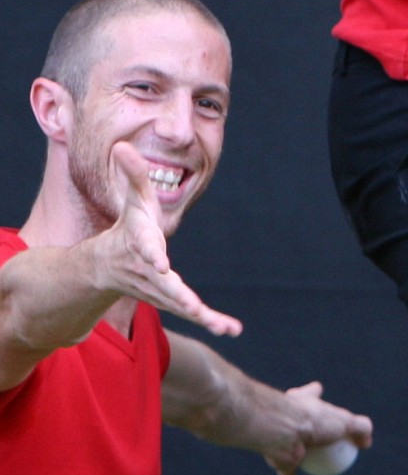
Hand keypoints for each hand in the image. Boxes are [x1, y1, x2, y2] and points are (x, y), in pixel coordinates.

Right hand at [88, 143, 240, 336]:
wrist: (108, 266)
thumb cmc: (129, 226)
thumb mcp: (133, 199)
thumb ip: (132, 174)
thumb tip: (123, 144)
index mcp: (140, 245)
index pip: (145, 249)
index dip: (152, 254)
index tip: (160, 261)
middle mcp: (150, 272)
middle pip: (164, 285)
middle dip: (176, 295)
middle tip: (191, 305)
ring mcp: (160, 289)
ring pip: (180, 305)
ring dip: (202, 316)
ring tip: (225, 327)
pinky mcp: (171, 299)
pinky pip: (192, 313)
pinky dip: (211, 321)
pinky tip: (233, 330)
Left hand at [264, 381, 372, 474]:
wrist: (281, 434)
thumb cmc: (313, 421)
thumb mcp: (346, 421)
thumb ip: (361, 427)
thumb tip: (365, 442)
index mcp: (306, 401)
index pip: (313, 394)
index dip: (315, 393)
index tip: (319, 391)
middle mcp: (293, 418)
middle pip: (302, 422)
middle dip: (307, 427)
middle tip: (323, 440)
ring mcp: (286, 438)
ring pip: (295, 449)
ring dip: (301, 459)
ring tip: (313, 469)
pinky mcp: (281, 458)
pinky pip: (286, 473)